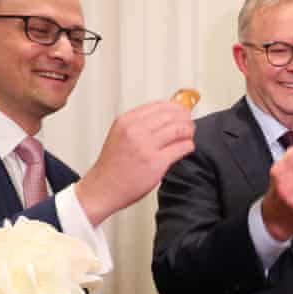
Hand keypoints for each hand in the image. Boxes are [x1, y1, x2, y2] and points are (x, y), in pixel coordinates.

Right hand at [75, 101, 195, 225]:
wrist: (103, 188)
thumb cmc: (112, 165)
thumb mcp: (120, 135)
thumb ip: (138, 124)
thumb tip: (164, 116)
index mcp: (126, 121)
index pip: (159, 105)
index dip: (175, 107)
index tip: (182, 111)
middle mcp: (135, 130)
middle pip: (171, 115)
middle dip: (185, 118)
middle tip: (189, 123)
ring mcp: (146, 146)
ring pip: (179, 129)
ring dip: (189, 131)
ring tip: (189, 135)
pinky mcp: (156, 162)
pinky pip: (181, 147)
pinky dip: (188, 146)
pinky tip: (187, 148)